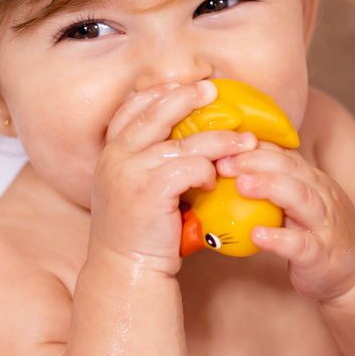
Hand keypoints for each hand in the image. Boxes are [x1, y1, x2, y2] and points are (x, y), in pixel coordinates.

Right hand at [90, 81, 257, 273]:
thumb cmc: (139, 230)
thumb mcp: (134, 187)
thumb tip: (186, 137)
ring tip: (244, 141)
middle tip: (214, 90)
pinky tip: (213, 183)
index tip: (183, 86)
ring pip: (184, 141)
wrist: (125, 269)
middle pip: (155, 112)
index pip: (131, 108)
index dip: (158, 93)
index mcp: (111, 152)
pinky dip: (208, 171)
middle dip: (188, 97)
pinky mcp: (150, 189)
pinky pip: (190, 167)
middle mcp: (115, 157)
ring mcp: (130, 172)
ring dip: (220, 139)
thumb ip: (150, 160)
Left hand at [216, 146, 354, 302]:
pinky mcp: (320, 255)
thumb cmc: (321, 229)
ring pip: (300, 198)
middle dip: (256, 162)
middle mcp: (320, 196)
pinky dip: (278, 239)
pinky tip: (256, 234)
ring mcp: (323, 225)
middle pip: (290, 169)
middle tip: (224, 163)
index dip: (254, 148)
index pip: (283, 154)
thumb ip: (278, 181)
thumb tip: (234, 162)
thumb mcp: (304, 198)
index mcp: (312, 179)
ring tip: (241, 185)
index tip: (222, 147)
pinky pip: (300, 244)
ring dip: (269, 188)